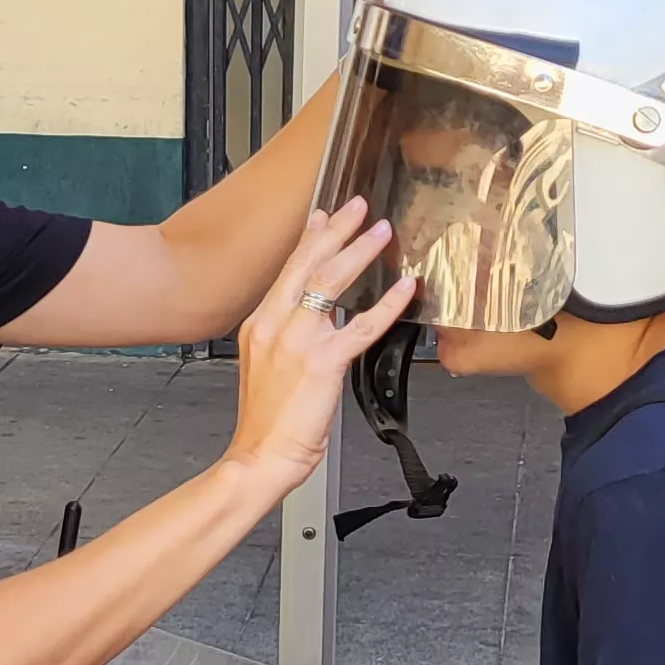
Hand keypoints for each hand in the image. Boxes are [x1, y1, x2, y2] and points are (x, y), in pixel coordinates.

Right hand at [222, 197, 418, 489]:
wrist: (259, 456)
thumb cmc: (265, 424)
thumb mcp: (264, 368)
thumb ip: (285, 339)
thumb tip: (312, 321)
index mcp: (259, 325)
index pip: (287, 271)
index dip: (309, 240)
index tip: (324, 217)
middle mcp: (274, 325)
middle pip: (307, 265)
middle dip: (336, 232)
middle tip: (358, 208)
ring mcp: (297, 341)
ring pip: (330, 284)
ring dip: (358, 253)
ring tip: (380, 234)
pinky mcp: (322, 362)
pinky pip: (362, 326)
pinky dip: (387, 304)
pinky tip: (404, 288)